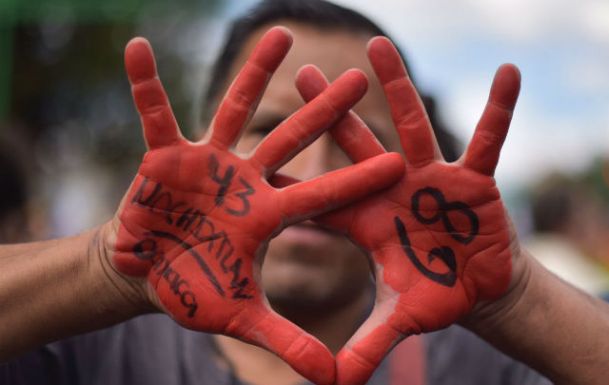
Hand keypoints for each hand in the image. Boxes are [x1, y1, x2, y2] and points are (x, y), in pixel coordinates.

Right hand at [109, 27, 404, 384]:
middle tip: (360, 78)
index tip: (395, 164)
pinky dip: (145, 84)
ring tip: (280, 33)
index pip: (321, 195)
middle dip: (324, 110)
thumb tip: (334, 382)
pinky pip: (153, 113)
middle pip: (292, 139)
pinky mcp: (164, 154)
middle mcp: (245, 179)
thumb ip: (288, 342)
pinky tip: (139, 49)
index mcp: (268, 214)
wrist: (149, 274)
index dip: (355, 181)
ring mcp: (207, 162)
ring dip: (255, 74)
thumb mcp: (242, 317)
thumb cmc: (197, 289)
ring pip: (235, 109)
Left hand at [294, 37, 520, 383]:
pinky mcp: (473, 180)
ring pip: (410, 126)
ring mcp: (433, 179)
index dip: (294, 176)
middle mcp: (394, 189)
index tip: (259, 151)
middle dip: (329, 110)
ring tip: (376, 45)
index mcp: (369, 220)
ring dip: (394, 87)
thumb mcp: (400, 319)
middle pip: (355, 144)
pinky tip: (508, 74)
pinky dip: (498, 110)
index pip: (324, 194)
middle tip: (300, 73)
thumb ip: (368, 344)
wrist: (478, 286)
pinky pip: (487, 140)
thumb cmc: (436, 295)